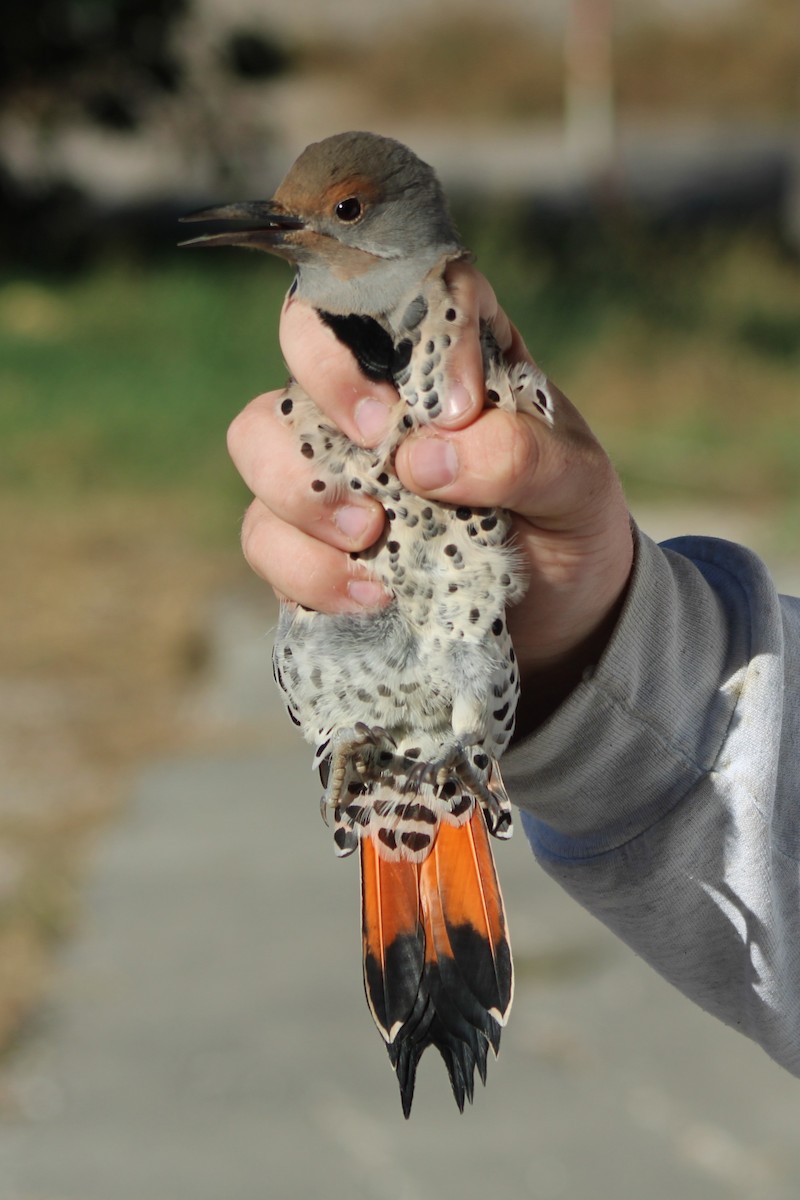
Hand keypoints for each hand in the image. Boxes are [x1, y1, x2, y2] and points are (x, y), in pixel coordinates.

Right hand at [228, 262, 633, 730]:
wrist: (557, 615)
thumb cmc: (566, 524)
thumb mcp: (576, 485)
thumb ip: (521, 456)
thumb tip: (423, 458)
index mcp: (451, 353)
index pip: (409, 286)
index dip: (420, 324)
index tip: (461, 405)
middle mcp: (377, 394)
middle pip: (303, 335)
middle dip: (329, 379)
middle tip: (381, 443)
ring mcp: (332, 462)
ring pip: (256, 435)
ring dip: (299, 485)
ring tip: (371, 534)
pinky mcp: (306, 538)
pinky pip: (264, 535)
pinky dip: (305, 568)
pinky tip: (372, 594)